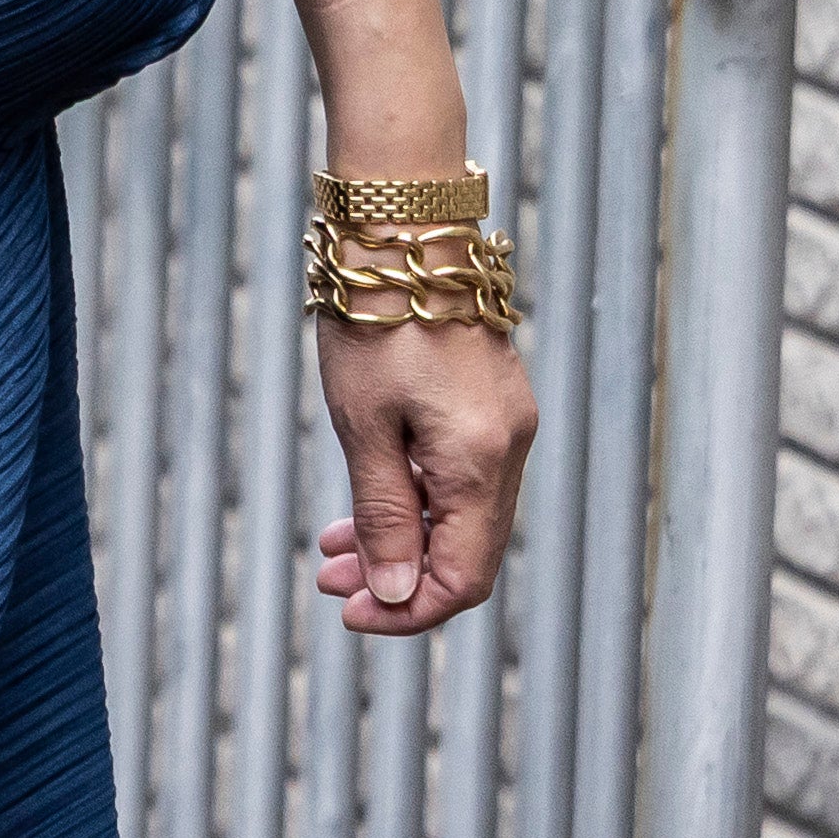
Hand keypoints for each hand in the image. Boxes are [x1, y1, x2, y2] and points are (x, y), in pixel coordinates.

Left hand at [307, 314, 536, 635]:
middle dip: (398, 578)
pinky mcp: (494, 401)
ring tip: (334, 549)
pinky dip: (418, 499)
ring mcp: (507, 422)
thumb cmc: (375, 319)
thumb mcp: (363, 426)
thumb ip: (384, 516)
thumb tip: (396, 595)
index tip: (348, 611)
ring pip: (463, 515)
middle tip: (329, 580)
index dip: (407, 610)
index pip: (461, 578)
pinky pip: (463, 476)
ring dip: (403, 539)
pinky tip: (369, 499)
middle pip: (466, 552)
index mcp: (481, 461)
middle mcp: (509, 447)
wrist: (404, 226)